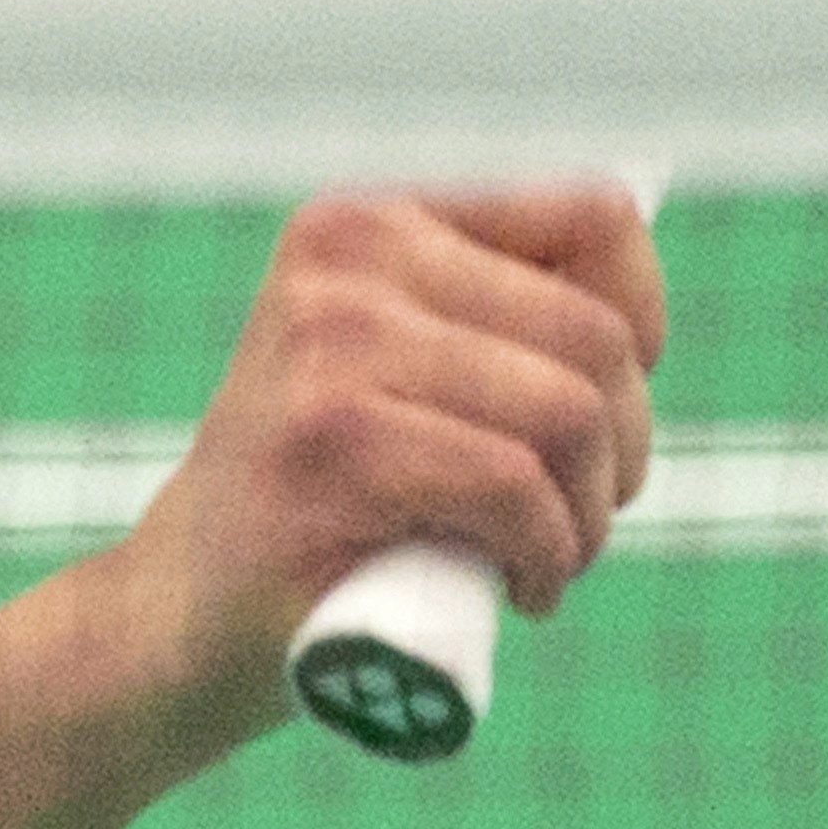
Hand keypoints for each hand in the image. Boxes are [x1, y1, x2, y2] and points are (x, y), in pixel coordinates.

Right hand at [112, 188, 663, 740]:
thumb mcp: (401, 374)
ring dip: (590, 516)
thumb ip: (494, 321)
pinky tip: (524, 589)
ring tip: (549, 558)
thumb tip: (637, 315)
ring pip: (566, 415)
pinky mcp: (334, 444)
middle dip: (622, 450)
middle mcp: (350, 257)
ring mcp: (333, 344)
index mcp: (374, 220)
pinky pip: (516, 489)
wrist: (184, 615)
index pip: (594, 214)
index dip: (644, 320)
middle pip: (594, 336)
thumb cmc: (330, 503)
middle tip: (578, 515)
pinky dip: (549, 557)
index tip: (607, 407)